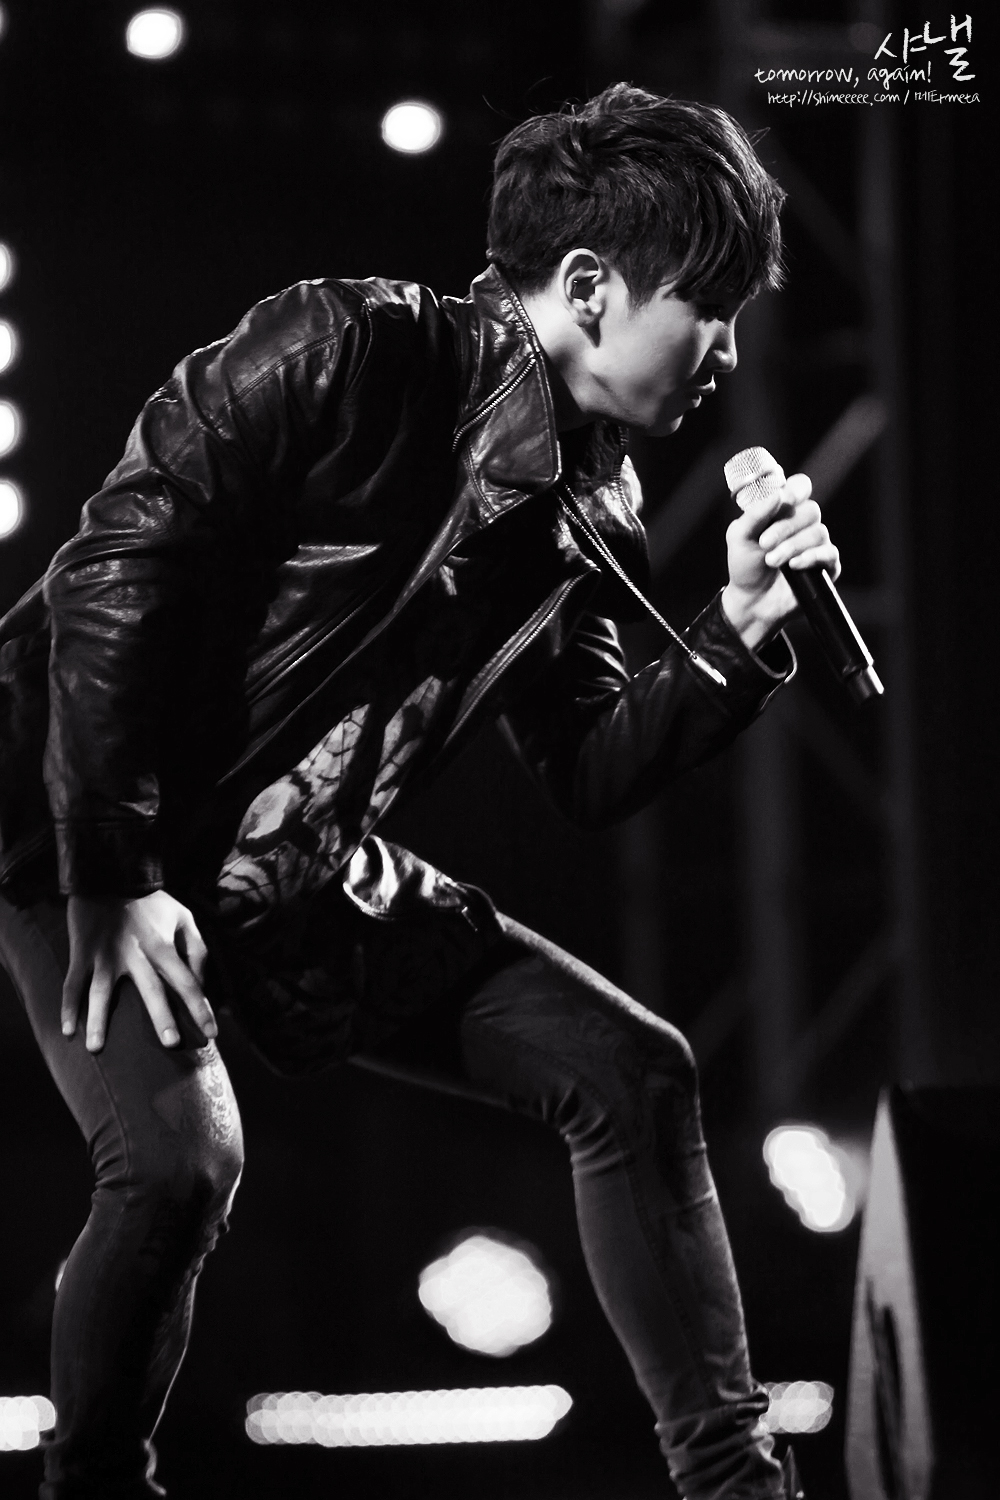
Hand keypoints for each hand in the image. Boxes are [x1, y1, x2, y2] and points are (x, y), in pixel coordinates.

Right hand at [62, 890, 215, 1051]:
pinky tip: (66, 1030)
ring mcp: (106, 956)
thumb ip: (196, 950)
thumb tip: (200, 983)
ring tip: (95, 1048)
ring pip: (102, 993)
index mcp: (163, 947)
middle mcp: (136, 955)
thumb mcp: (184, 918)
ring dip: (98, 1021)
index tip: (211, 1034)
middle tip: (170, 1044)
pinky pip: (72, 983)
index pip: (188, 983)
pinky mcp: (82, 954)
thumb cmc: (151, 901)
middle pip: (152, 990)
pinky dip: (67, 1007)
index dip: (201, 1009)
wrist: (110, 873)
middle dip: (162, 1017)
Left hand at [720, 470, 839, 649]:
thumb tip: (778, 495)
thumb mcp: (739, 537)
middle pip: (810, 511)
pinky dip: (811, 557)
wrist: (750, 601)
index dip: (797, 490)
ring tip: (772, 561)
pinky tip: (795, 565)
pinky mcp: (826, 567)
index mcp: (783, 511)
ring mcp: (816, 545)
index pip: (801, 488)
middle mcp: (803, 525)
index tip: (786, 499)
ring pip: (818, 533)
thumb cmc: (745, 566)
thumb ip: (755, 515)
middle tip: (764, 544)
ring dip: (792, 546)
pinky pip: (829, 554)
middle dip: (785, 527)